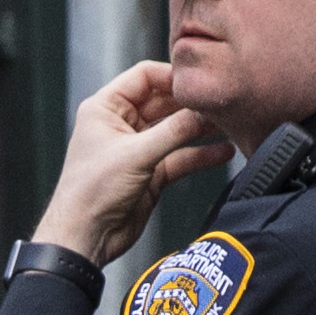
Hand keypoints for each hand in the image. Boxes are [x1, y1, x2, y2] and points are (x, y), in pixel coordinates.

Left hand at [33, 56, 219, 262]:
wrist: (85, 238)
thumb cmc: (91, 192)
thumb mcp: (135, 154)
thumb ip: (173, 132)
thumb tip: (203, 112)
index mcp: (105, 108)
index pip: (144, 77)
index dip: (172, 76)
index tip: (200, 80)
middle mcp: (121, 125)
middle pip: (164, 103)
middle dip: (192, 104)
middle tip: (221, 104)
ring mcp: (138, 149)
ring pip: (175, 131)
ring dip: (200, 129)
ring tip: (230, 125)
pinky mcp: (151, 173)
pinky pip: (180, 157)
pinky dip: (200, 155)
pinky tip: (223, 153)